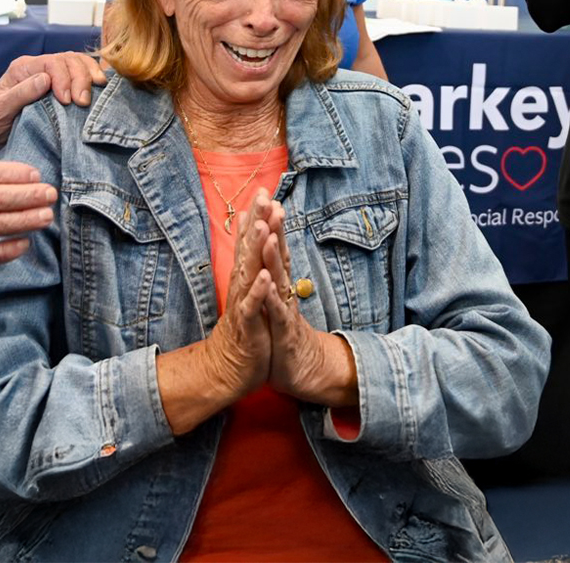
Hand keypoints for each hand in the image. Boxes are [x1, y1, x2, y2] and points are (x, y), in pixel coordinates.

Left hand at [0, 52, 108, 147]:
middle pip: (68, 60)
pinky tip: (100, 90)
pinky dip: (92, 79)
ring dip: (90, 76)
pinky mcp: (58, 86)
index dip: (64, 79)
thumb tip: (46, 80)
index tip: (67, 102)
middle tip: (83, 102)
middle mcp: (38, 67)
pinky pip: (79, 75)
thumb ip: (21, 93)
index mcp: (23, 68)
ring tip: (99, 92)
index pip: (51, 63)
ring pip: (77, 63)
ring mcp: (49, 75)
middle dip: (80, 78)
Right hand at [204, 190, 275, 399]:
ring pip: (250, 271)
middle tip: (263, 195)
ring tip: (262, 226)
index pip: (250, 241)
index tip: (263, 189)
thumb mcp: (247, 289)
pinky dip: (259, 291)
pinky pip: (254, 306)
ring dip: (256, 249)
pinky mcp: (247, 325)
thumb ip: (247, 258)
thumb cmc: (244, 326)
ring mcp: (243, 303)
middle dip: (256, 221)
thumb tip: (247, 228)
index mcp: (245, 275)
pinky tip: (266, 276)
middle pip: (249, 248)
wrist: (228, 367)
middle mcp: (242, 284)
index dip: (256, 215)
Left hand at [260, 197, 357, 406]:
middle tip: (271, 202)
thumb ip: (273, 277)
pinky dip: (271, 296)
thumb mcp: (275, 302)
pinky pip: (277, 311)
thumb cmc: (284, 334)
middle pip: (280, 255)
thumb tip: (267, 250)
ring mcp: (286, 309)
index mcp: (280, 284)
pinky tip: (267, 280)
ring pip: (280, 278)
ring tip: (269, 231)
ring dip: (274, 254)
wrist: (305, 372)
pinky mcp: (284, 331)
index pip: (275, 248)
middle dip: (275, 228)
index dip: (270, 223)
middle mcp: (285, 292)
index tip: (264, 197)